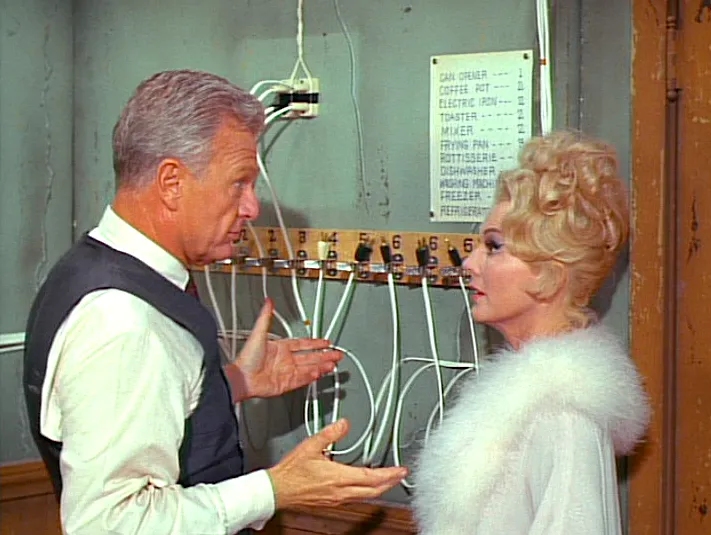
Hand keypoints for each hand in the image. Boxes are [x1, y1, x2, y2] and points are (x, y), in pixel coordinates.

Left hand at [224, 299, 342, 401]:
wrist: (241, 378)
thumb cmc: (246, 358)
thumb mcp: (258, 333)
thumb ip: (265, 317)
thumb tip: (268, 302)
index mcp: (280, 348)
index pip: (302, 344)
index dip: (315, 342)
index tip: (326, 342)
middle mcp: (285, 360)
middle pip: (310, 356)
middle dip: (324, 355)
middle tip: (337, 354)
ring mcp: (286, 372)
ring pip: (309, 368)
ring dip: (321, 365)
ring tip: (333, 364)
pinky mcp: (286, 384)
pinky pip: (302, 379)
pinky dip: (311, 376)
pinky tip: (319, 373)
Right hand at [267, 419, 407, 508]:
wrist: (278, 490)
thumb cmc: (291, 472)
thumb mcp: (310, 445)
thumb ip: (329, 434)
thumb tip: (344, 423)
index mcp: (338, 477)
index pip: (371, 477)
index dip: (389, 474)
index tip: (401, 470)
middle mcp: (340, 492)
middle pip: (373, 491)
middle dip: (389, 483)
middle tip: (400, 476)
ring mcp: (337, 499)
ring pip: (365, 496)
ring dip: (379, 489)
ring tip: (388, 480)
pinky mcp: (331, 501)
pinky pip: (355, 499)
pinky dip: (366, 492)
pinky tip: (366, 486)